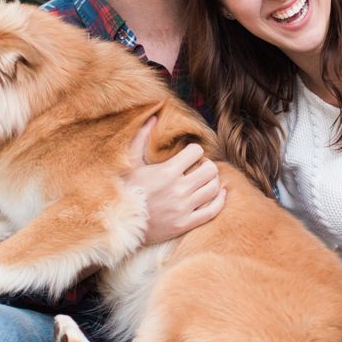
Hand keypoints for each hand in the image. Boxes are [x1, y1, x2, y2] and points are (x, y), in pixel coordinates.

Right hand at [126, 116, 226, 242]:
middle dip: (207, 165)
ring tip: (205, 180)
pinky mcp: (185, 224)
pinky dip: (220, 200)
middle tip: (199, 167)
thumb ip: (141, 139)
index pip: (196, 152)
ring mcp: (183, 208)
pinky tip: (219, 194)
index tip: (189, 155)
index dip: (194, 151)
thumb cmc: (124, 191)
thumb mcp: (130, 163)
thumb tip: (152, 118)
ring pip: (214, 188)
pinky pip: (213, 211)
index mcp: (167, 172)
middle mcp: (178, 190)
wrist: (120, 224)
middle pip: (210, 169)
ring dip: (213, 180)